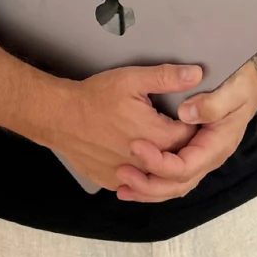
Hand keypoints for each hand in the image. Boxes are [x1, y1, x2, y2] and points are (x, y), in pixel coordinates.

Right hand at [47, 62, 203, 192]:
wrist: (59, 117)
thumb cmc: (95, 97)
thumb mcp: (132, 79)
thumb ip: (167, 77)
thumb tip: (197, 74)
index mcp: (157, 136)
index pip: (191, 137)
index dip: (194, 125)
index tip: (191, 116)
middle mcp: (146, 163)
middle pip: (176, 158)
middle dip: (181, 145)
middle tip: (175, 128)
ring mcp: (128, 176)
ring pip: (156, 175)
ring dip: (161, 161)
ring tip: (158, 143)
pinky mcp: (112, 182)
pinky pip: (135, 182)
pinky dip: (140, 172)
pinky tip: (137, 156)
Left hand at [115, 60, 256, 201]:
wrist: (248, 84)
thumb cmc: (241, 85)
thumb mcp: (233, 89)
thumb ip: (211, 103)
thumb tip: (186, 114)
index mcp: (216, 145)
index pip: (185, 167)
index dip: (159, 162)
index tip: (136, 145)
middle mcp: (208, 157)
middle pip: (177, 184)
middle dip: (148, 184)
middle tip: (121, 172)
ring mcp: (199, 156)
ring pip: (173, 185)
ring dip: (148, 189)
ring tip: (122, 187)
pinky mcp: (190, 151)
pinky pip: (171, 175)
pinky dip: (152, 181)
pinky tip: (133, 182)